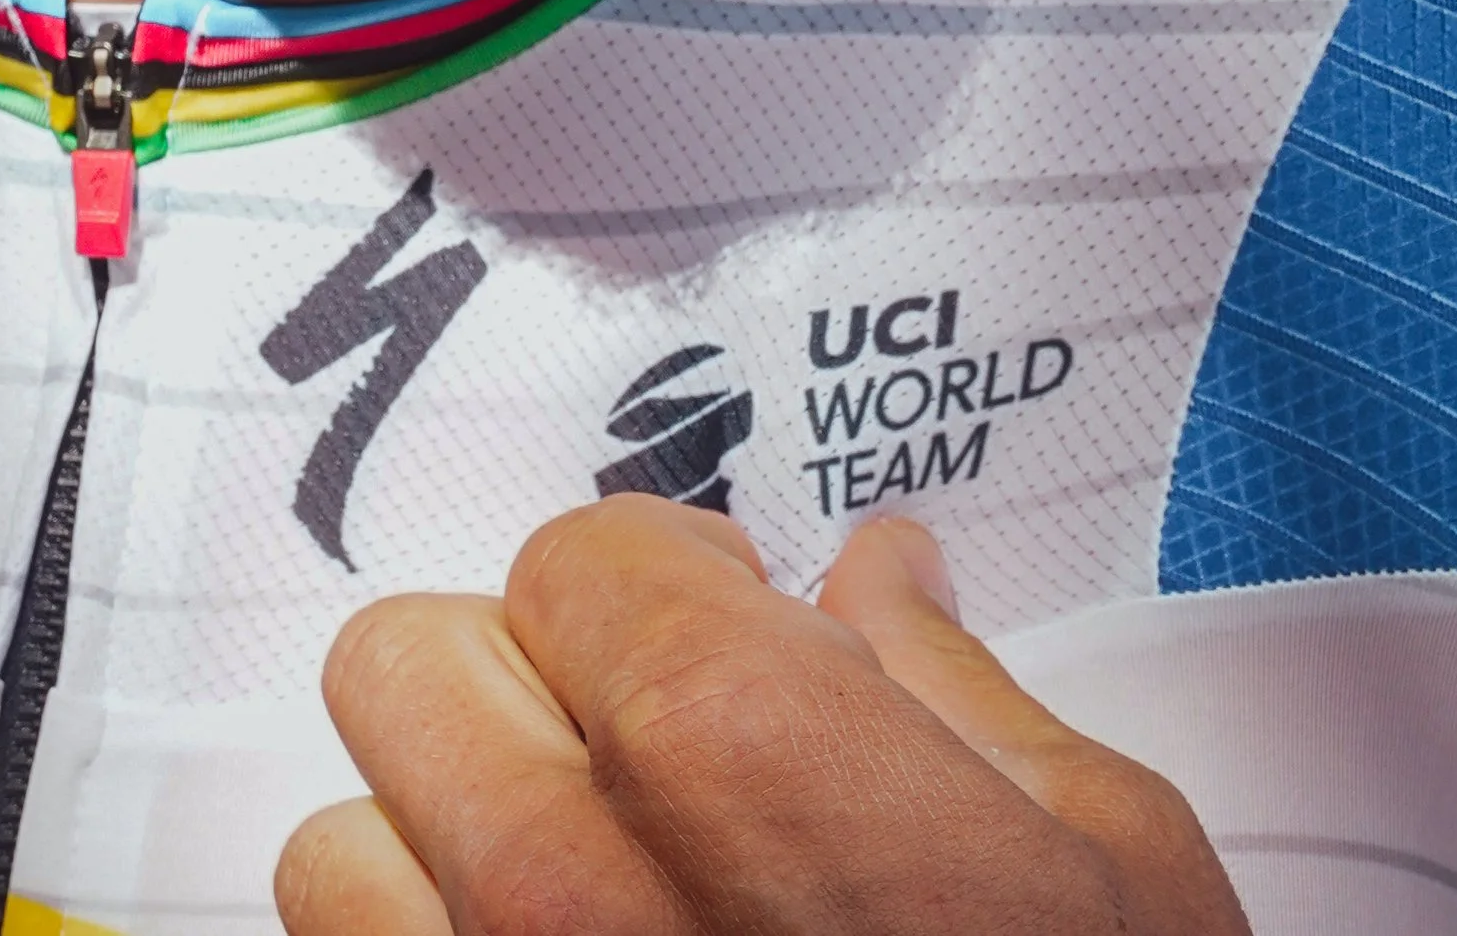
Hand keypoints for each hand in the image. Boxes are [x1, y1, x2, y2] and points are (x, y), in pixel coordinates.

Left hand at [275, 501, 1248, 932]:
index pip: (577, 558)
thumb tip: (884, 588)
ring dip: (441, 854)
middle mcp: (574, 889)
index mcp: (739, 758)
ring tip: (585, 898)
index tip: (720, 630)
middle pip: (415, 664)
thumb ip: (964, 701)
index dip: (662, 586)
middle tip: (636, 751)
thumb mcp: (1114, 877)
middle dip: (522, 683)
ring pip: (343, 844)